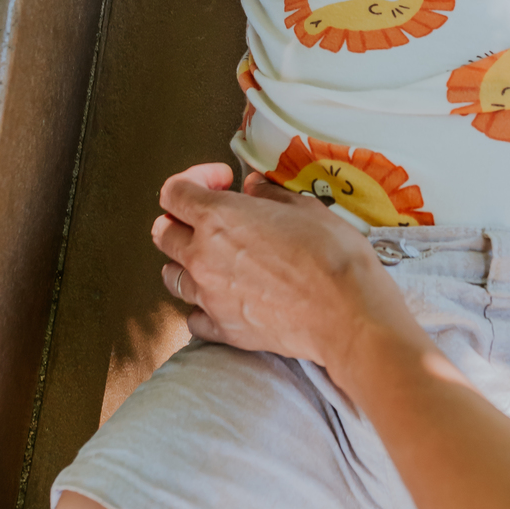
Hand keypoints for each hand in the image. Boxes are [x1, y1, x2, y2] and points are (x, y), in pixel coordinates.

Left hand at [151, 163, 422, 387]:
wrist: (346, 312)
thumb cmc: (331, 257)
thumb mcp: (305, 207)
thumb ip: (269, 195)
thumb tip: (254, 189)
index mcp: (219, 218)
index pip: (174, 192)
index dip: (193, 179)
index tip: (219, 182)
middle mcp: (203, 256)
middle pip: (163, 233)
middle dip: (180, 219)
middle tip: (208, 218)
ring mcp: (209, 296)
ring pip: (171, 276)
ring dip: (185, 262)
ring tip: (211, 258)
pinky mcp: (223, 329)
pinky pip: (193, 318)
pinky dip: (201, 308)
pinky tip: (221, 299)